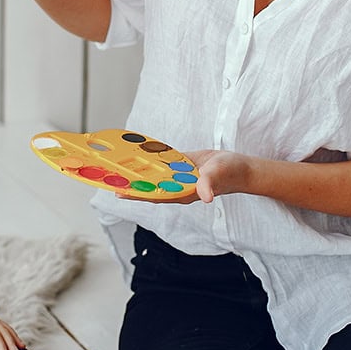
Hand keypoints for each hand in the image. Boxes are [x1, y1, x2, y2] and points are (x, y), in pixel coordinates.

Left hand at [119, 149, 252, 204]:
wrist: (241, 168)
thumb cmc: (231, 173)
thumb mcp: (219, 175)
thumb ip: (209, 183)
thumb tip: (204, 195)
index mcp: (183, 192)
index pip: (154, 195)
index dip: (136, 193)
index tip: (117, 191)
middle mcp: (177, 186)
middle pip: (149, 186)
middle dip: (131, 183)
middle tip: (108, 176)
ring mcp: (179, 177)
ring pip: (154, 176)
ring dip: (139, 172)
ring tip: (118, 165)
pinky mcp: (182, 167)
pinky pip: (164, 164)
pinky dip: (152, 161)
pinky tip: (139, 154)